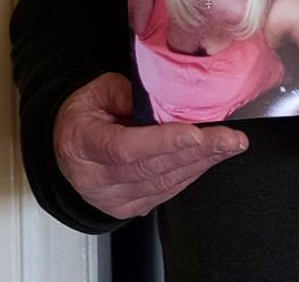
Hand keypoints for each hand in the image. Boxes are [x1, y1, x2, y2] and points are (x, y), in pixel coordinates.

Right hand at [53, 73, 247, 217]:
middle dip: (198, 152)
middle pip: (153, 168)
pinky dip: (192, 173)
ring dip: (202, 163)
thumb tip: (163, 96)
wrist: (68, 147)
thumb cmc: (84, 115)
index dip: (164, 142)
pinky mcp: (130, 207)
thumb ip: (127, 93)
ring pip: (165, 183)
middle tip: (231, 138)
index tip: (196, 133)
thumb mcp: (97, 91)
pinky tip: (212, 158)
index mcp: (84, 144)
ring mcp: (114, 198)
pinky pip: (167, 192)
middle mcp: (98, 179)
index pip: (126, 148)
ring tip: (230, 145)